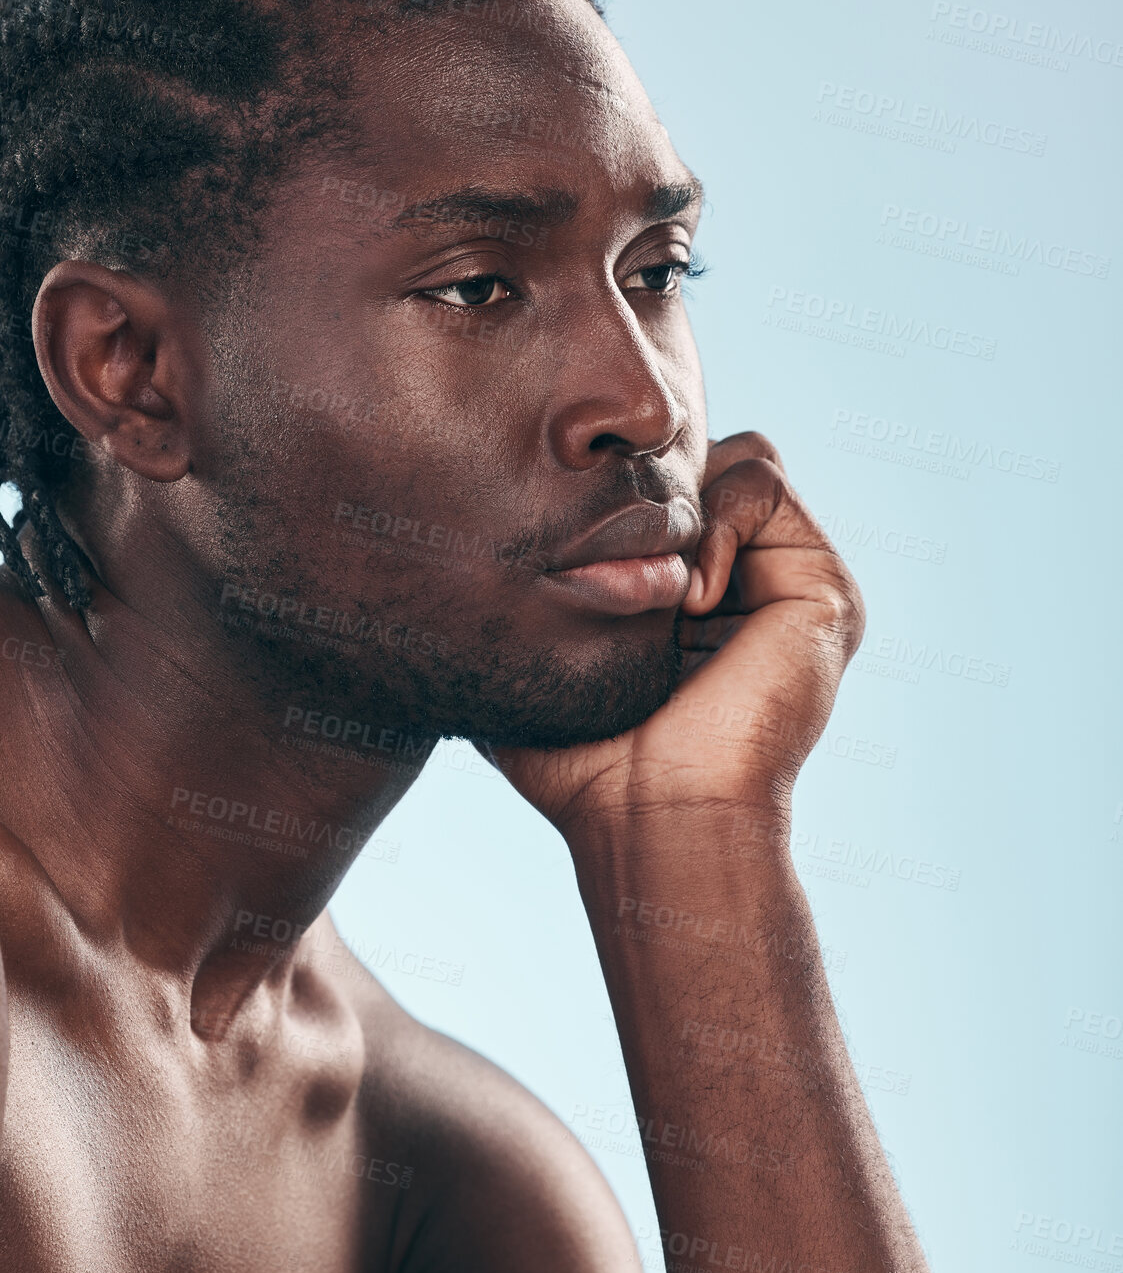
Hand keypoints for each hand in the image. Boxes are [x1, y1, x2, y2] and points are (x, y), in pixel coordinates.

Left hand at [491, 432, 864, 839]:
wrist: (654, 814)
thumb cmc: (585, 765)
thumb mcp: (536, 663)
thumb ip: (523, 603)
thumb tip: (450, 553)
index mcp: (690, 602)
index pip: (661, 490)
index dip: (615, 495)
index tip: (581, 553)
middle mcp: (744, 587)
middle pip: (701, 462)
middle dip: (651, 492)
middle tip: (624, 567)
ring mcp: (787, 585)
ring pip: (738, 458)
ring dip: (685, 511)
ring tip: (662, 594)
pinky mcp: (823, 590)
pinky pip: (766, 482)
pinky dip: (720, 521)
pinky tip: (692, 599)